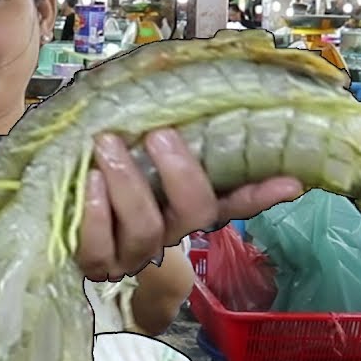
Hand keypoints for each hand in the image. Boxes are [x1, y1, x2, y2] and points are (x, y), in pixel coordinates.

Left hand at [75, 129, 303, 281]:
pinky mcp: (97, 264)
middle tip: (158, 132)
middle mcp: (170, 235)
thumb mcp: (142, 159)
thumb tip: (194, 96)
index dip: (263, 194)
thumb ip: (171, 140)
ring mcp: (134, 254)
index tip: (291, 181)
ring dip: (128, 183)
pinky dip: (95, 213)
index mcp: (188, 209)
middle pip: (194, 213)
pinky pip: (99, 247)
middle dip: (180, 172)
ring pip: (145, 229)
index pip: (236, 202)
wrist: (70, 230)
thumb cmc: (113, 179)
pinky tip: (89, 181)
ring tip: (107, 145)